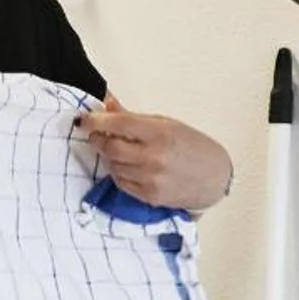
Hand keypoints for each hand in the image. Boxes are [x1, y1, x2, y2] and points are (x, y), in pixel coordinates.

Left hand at [78, 96, 232, 209]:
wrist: (215, 178)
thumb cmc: (192, 146)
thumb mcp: (166, 124)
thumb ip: (133, 117)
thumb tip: (107, 103)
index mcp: (160, 133)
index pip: (119, 123)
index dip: (96, 120)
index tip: (84, 119)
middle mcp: (154, 157)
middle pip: (110, 147)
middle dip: (97, 139)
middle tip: (95, 134)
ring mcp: (151, 179)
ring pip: (112, 166)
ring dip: (108, 157)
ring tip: (117, 150)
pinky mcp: (149, 197)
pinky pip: (121, 183)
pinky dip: (118, 173)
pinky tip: (128, 166)